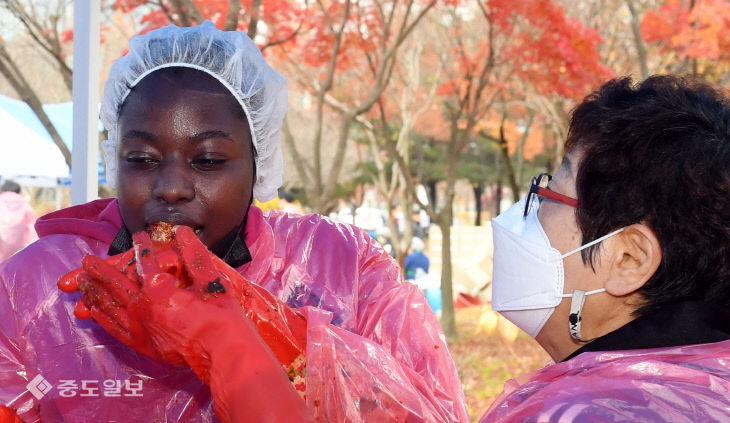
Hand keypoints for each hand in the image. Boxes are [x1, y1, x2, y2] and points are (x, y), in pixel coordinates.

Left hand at [58, 224, 305, 386]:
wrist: (220, 353)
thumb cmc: (220, 316)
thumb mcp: (211, 281)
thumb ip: (194, 255)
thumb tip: (182, 232)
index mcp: (158, 287)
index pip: (145, 260)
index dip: (141, 245)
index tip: (138, 235)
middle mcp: (141, 306)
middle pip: (114, 283)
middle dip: (99, 270)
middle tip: (86, 260)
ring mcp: (138, 326)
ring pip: (108, 305)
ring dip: (95, 292)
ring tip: (83, 283)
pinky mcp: (140, 343)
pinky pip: (113, 329)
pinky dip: (101, 318)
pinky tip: (93, 311)